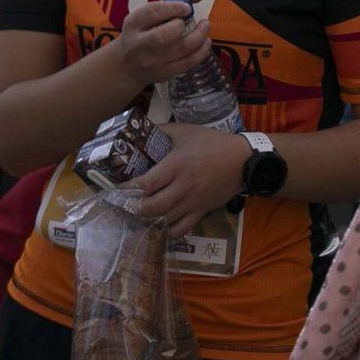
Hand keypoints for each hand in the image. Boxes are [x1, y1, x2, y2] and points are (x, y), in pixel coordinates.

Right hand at [112, 0, 213, 87]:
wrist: (127, 64)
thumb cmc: (144, 32)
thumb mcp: (152, 12)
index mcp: (133, 23)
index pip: (152, 12)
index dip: (174, 8)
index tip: (187, 7)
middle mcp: (139, 44)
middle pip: (163, 36)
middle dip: (182, 26)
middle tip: (191, 19)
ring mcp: (151, 61)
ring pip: (180, 50)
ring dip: (199, 37)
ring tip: (204, 27)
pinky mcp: (164, 73)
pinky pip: (188, 62)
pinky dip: (202, 51)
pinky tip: (204, 42)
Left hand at [132, 122, 249, 237]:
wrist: (244, 161)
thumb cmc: (211, 143)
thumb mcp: (184, 131)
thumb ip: (160, 130)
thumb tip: (138, 128)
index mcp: (176, 166)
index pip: (146, 184)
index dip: (127, 189)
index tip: (114, 189)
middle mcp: (183, 188)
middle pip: (153, 207)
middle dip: (133, 208)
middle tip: (122, 204)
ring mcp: (194, 203)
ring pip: (166, 220)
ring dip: (147, 220)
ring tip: (134, 215)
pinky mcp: (203, 212)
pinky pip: (183, 229)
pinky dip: (167, 231)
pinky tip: (157, 227)